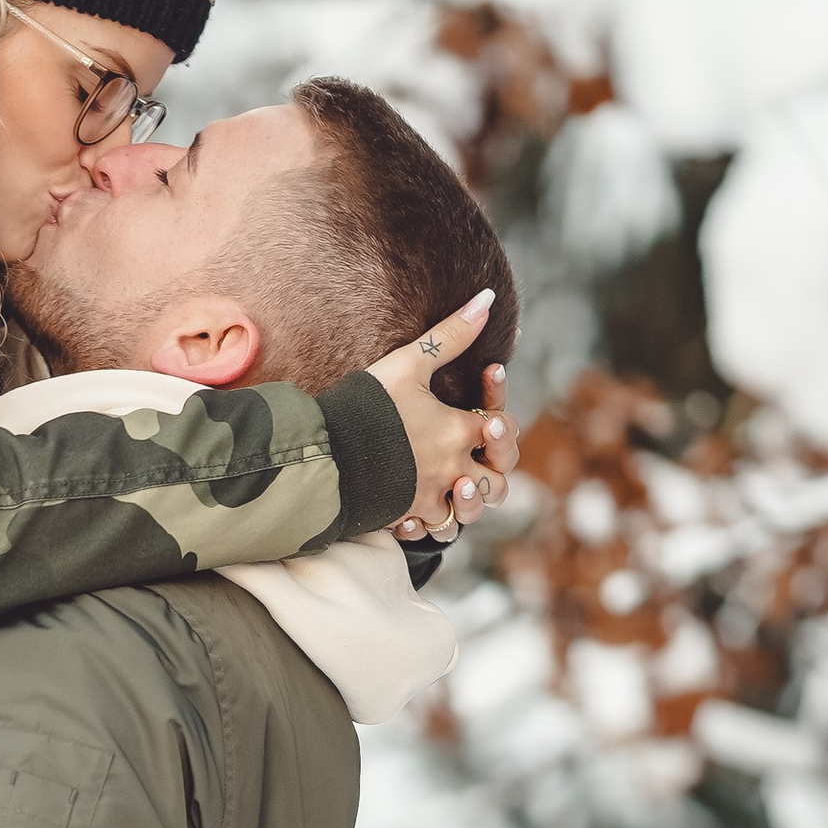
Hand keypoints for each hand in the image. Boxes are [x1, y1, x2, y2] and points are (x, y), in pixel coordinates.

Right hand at [370, 298, 516, 540]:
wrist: (325, 450)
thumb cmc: (367, 404)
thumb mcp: (409, 361)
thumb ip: (451, 334)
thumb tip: (488, 298)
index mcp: (460, 429)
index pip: (502, 428)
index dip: (497, 420)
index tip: (480, 413)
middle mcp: (453, 467)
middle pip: (497, 482)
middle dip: (492, 472)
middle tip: (472, 461)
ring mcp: (430, 495)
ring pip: (468, 513)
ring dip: (465, 502)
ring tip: (450, 486)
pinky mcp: (405, 515)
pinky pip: (432, 530)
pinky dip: (430, 521)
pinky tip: (420, 507)